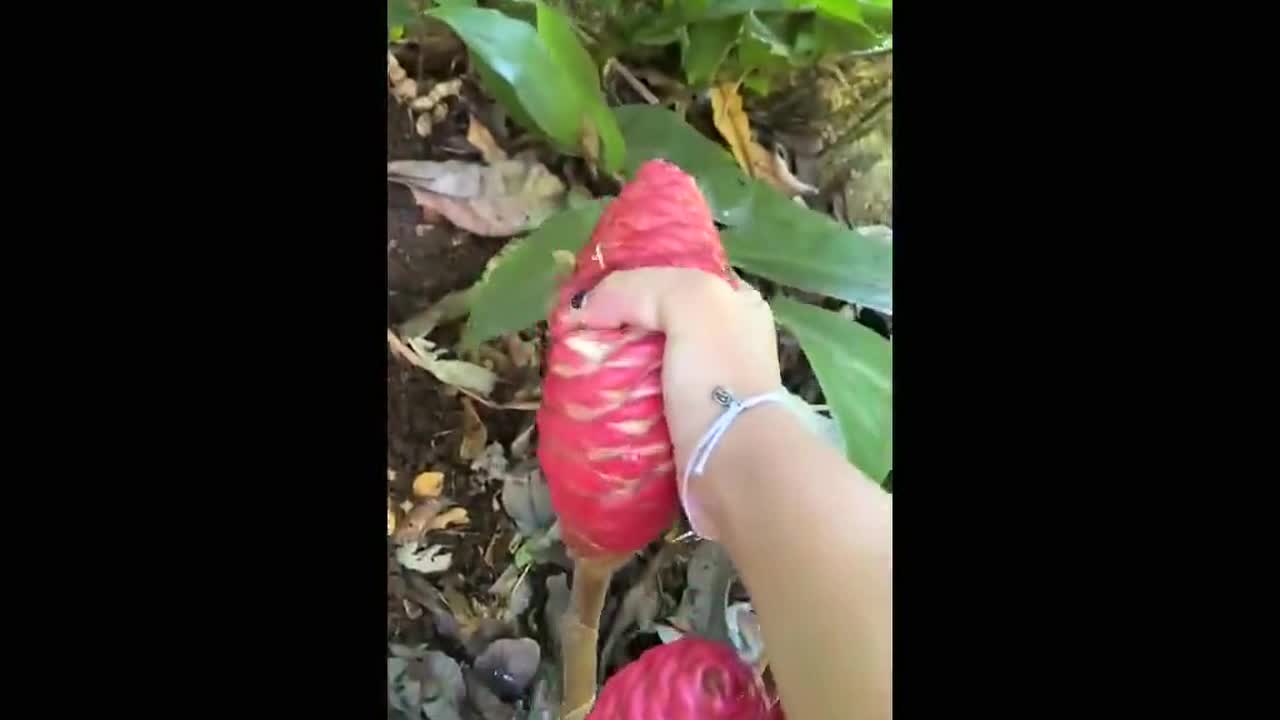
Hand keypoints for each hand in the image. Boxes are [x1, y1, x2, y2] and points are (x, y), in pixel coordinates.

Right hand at [563, 267, 782, 536]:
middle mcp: (726, 340)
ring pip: (646, 360)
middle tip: (577, 328)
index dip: (634, 274)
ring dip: (612, 362)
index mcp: (737, 303)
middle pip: (657, 317)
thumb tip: (586, 308)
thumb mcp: (690, 301)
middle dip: (618, 320)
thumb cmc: (719, 376)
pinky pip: (642, 400)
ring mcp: (706, 385)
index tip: (593, 289)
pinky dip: (618, 397)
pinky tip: (592, 396)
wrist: (734, 464)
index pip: (677, 272)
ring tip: (574, 363)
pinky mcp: (686, 424)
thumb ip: (638, 287)